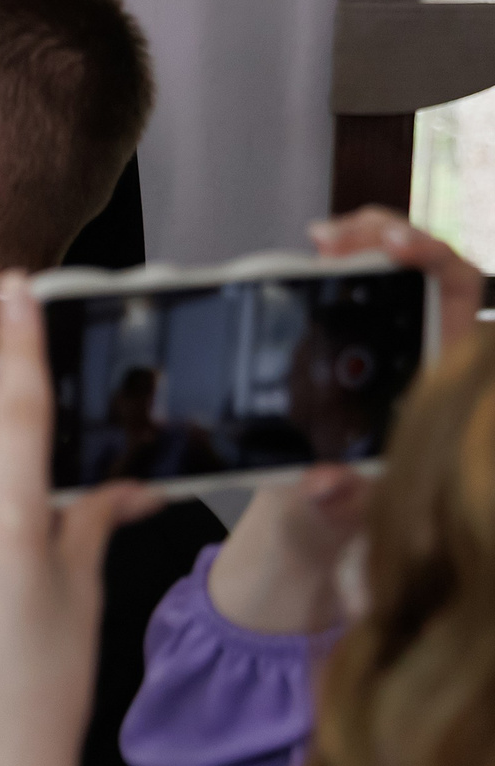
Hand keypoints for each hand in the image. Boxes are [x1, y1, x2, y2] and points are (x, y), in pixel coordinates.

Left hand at [0, 272, 162, 765]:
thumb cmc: (43, 694)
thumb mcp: (82, 594)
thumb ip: (89, 523)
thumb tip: (115, 483)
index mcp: (7, 521)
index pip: (17, 409)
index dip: (20, 341)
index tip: (15, 287)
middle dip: (3, 380)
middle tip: (21, 333)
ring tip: (27, 418)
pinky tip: (11, 509)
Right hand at [206, 209, 482, 630]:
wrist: (311, 532)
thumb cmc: (342, 521)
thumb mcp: (340, 515)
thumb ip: (335, 501)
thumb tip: (323, 483)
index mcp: (436, 384)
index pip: (458, 298)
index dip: (433, 260)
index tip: (393, 247)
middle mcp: (420, 357)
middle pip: (427, 269)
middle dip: (387, 233)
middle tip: (332, 237)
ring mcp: (384, 351)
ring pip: (390, 275)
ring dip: (360, 242)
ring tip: (321, 238)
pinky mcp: (348, 351)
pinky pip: (353, 295)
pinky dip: (334, 267)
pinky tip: (308, 260)